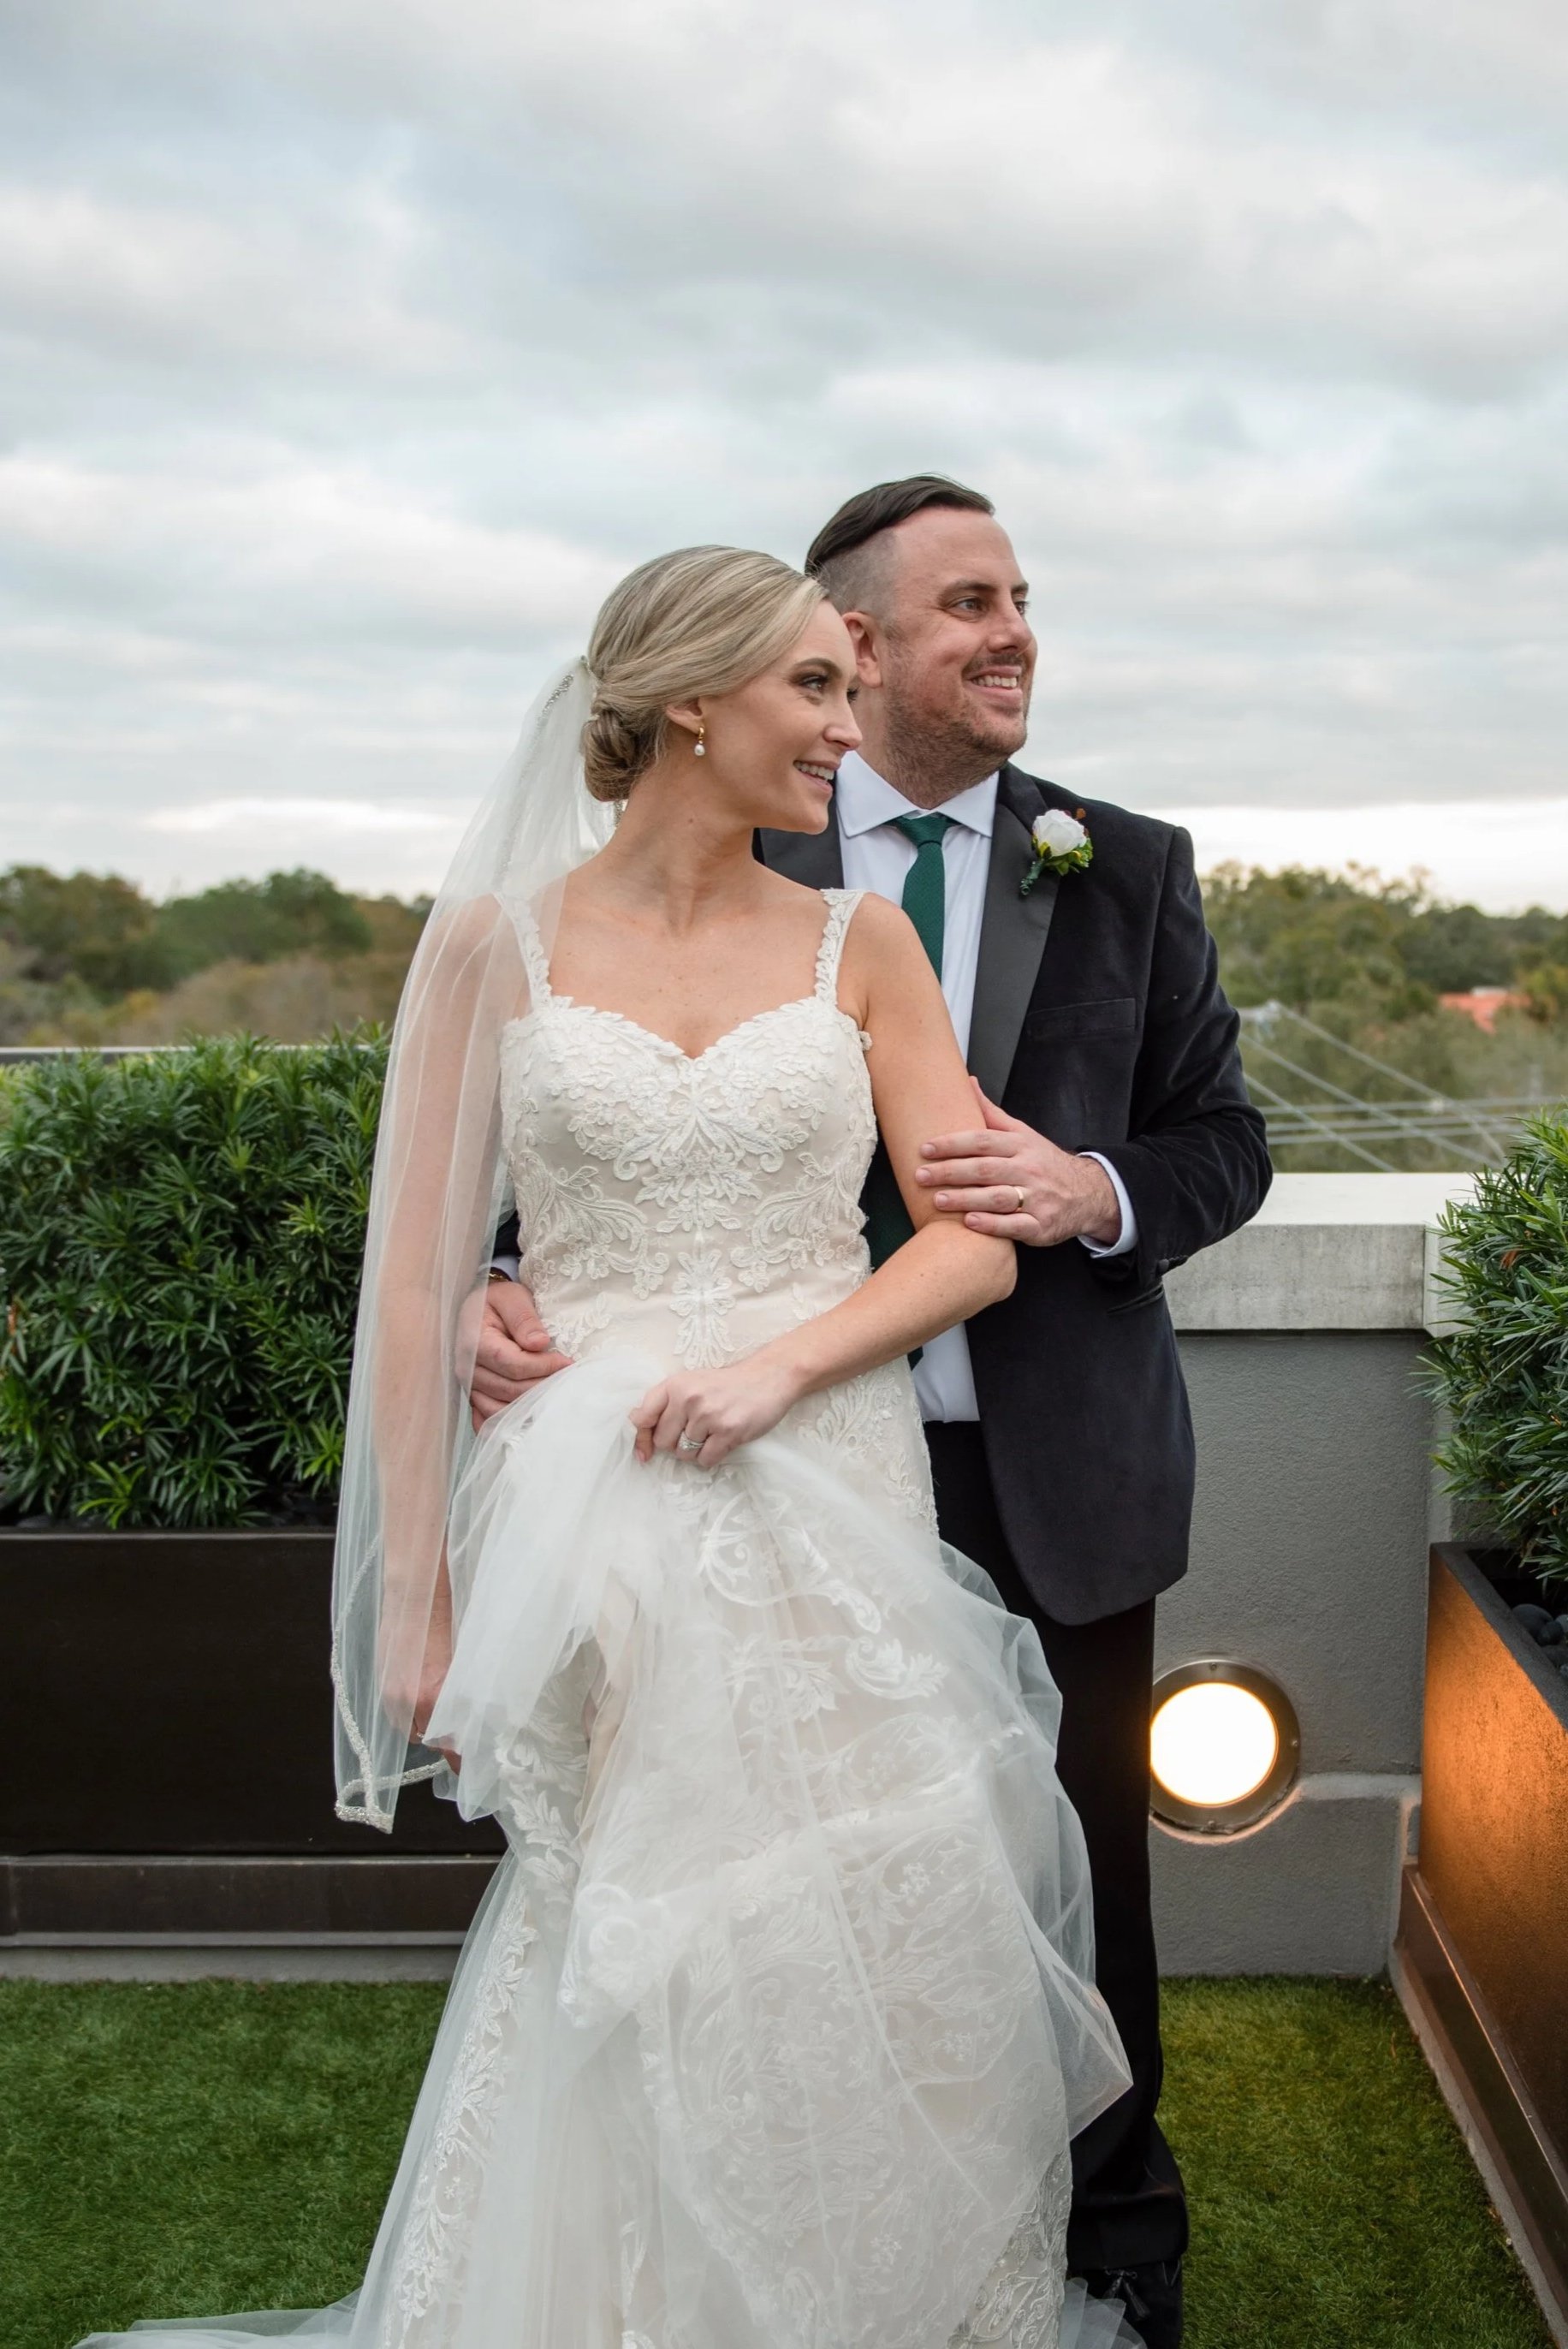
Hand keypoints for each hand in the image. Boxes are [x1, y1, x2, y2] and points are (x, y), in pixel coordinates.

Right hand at [377, 1604, 458, 1768]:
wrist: (414, 1595)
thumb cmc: (444, 1623)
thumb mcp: (460, 1664)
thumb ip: (459, 1696)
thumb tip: (467, 1720)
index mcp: (434, 1694)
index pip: (447, 1743)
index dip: (457, 1757)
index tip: (467, 1766)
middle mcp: (410, 1699)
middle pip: (430, 1739)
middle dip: (444, 1739)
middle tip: (459, 1732)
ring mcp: (392, 1694)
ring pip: (412, 1729)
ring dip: (426, 1727)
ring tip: (440, 1712)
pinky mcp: (382, 1686)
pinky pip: (397, 1716)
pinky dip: (409, 1715)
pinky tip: (420, 1701)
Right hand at [461, 1275, 571, 1429]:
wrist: (478, 1309)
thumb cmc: (497, 1301)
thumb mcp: (511, 1297)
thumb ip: (524, 1318)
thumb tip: (539, 1343)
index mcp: (475, 1341)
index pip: (512, 1364)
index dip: (542, 1367)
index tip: (568, 1363)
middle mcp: (467, 1368)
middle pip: (509, 1389)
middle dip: (543, 1387)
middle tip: (570, 1381)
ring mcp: (469, 1385)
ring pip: (501, 1408)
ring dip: (530, 1407)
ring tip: (556, 1397)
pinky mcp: (474, 1395)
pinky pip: (487, 1418)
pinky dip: (507, 1423)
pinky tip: (529, 1420)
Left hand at [630, 1355, 802, 1468]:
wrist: (768, 1377)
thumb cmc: (726, 1384)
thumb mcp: (692, 1382)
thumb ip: (665, 1401)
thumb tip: (636, 1424)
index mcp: (675, 1385)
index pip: (643, 1417)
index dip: (641, 1438)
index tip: (645, 1453)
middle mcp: (689, 1399)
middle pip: (663, 1441)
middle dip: (675, 1444)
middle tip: (694, 1433)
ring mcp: (709, 1416)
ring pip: (684, 1454)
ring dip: (695, 1451)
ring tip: (711, 1433)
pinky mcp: (728, 1432)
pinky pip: (705, 1460)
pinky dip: (711, 1457)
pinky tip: (722, 1442)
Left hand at [916, 1077, 1122, 1247]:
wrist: (1087, 1194)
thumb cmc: (1044, 1163)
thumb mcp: (1023, 1134)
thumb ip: (992, 1114)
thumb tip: (967, 1083)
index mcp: (1021, 1145)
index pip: (983, 1140)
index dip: (953, 1144)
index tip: (926, 1148)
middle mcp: (1028, 1169)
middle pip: (985, 1168)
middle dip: (950, 1171)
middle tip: (921, 1175)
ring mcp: (1037, 1198)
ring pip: (997, 1197)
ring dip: (965, 1199)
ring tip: (937, 1200)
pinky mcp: (1041, 1225)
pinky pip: (1014, 1225)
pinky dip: (991, 1224)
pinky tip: (969, 1222)